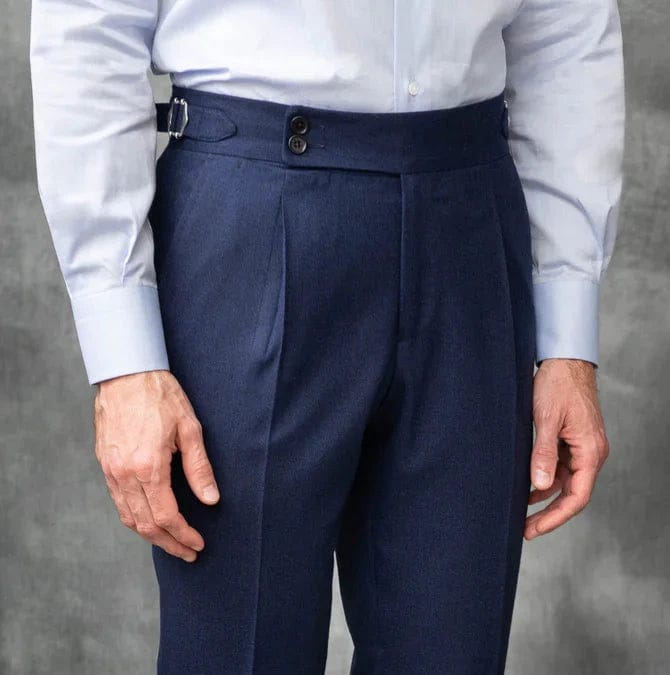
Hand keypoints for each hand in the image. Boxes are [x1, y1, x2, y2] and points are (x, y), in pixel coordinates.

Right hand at [93, 370, 219, 561]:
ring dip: (150, 534)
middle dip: (168, 543)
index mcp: (148, 467)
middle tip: (187, 552)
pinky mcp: (105, 464)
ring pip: (128, 516)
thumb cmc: (160, 396)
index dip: (183, 535)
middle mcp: (125, 474)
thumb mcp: (189, 428)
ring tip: (171, 542)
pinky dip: (135, 517)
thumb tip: (211, 499)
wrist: (126, 373)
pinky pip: (118, 501)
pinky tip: (150, 518)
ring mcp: (111, 470)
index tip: (198, 544)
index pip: (166, 516)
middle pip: (145, 524)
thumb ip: (199, 467)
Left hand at [525, 358, 609, 539]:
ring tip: (521, 511)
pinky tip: (528, 486)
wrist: (564, 360)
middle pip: (572, 493)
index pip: (577, 496)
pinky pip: (561, 467)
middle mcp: (590, 452)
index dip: (555, 517)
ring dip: (546, 497)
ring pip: (566, 482)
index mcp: (590, 451)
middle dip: (549, 513)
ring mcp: (581, 446)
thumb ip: (543, 453)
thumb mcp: (546, 419)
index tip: (534, 529)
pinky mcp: (572, 439)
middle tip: (525, 529)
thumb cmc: (557, 384)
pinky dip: (545, 478)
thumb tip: (541, 485)